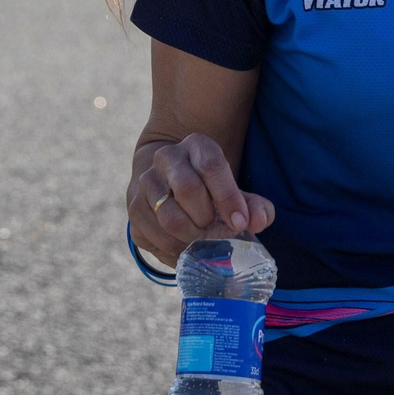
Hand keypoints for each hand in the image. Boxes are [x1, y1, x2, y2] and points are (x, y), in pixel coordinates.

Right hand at [128, 133, 275, 266]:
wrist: (170, 184)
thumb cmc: (211, 191)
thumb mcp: (235, 192)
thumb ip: (254, 206)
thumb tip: (259, 220)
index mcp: (197, 146)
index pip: (212, 166)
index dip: (228, 197)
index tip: (240, 223)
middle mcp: (167, 158)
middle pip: (188, 190)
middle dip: (208, 219)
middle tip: (218, 235)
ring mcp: (146, 181)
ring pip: (168, 216)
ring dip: (190, 237)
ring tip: (203, 244)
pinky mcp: (134, 207)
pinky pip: (153, 234)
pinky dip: (173, 248)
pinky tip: (185, 248)